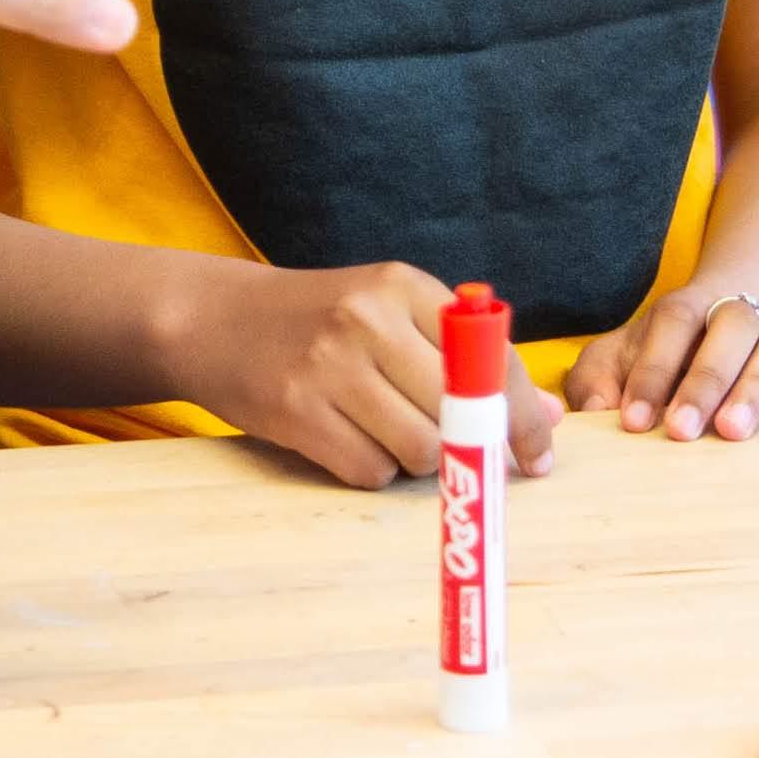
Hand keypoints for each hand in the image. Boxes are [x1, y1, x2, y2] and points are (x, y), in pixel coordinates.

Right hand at [157, 260, 564, 490]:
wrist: (214, 319)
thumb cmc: (319, 319)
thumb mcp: (389, 312)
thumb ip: (464, 358)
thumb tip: (544, 418)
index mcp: (404, 286)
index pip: (491, 359)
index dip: (521, 415)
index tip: (536, 452)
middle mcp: (368, 320)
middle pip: (459, 413)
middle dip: (468, 444)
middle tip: (462, 455)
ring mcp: (329, 367)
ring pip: (419, 449)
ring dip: (417, 460)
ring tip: (390, 434)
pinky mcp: (296, 412)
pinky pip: (369, 471)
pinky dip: (373, 470)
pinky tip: (350, 442)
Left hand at [563, 285, 758, 441]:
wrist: (716, 344)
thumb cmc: (652, 363)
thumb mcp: (613, 366)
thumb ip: (594, 382)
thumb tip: (596, 409)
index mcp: (682, 310)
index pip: (673, 323)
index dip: (653, 370)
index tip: (633, 421)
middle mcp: (733, 313)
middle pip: (733, 323)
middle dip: (706, 378)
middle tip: (680, 430)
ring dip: (757, 387)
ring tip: (730, 432)